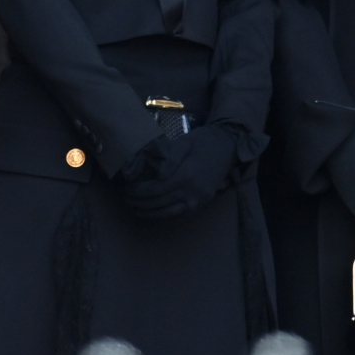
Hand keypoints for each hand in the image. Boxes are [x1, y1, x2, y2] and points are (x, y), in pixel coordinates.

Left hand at [123, 122, 241, 218]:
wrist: (228, 145)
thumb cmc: (203, 140)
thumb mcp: (185, 142)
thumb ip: (169, 158)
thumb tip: (156, 175)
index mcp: (187, 174)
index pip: (155, 189)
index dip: (139, 192)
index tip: (127, 189)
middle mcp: (193, 190)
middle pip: (159, 202)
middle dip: (140, 203)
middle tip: (126, 199)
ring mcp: (199, 199)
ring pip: (169, 212)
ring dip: (150, 213)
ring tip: (135, 209)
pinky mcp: (203, 202)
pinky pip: (180, 213)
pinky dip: (164, 214)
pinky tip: (153, 210)